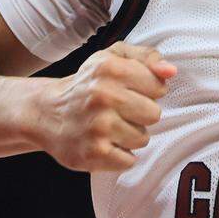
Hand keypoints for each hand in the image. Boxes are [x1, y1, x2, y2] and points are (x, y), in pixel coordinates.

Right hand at [35, 41, 176, 171]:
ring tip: (110, 127)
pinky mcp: (94, 153)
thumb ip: (147, 57)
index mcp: (110, 68)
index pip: (159, 87)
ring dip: (130, 136)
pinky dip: (120, 155)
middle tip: (119, 111)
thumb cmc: (90, 83)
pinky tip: (104, 143)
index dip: (148, 91)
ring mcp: (98, 126)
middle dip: (140, 114)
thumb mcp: (114, 58)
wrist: (48, 113)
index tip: (130, 91)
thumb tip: (170, 71)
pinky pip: (129, 160)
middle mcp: (103, 95)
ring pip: (143, 139)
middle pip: (154, 114)